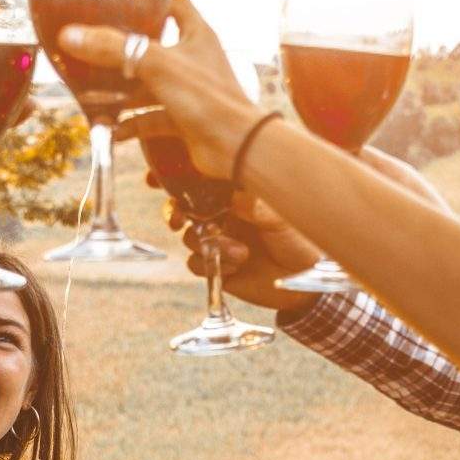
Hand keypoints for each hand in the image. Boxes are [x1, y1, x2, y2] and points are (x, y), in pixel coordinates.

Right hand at [56, 0, 260, 176]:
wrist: (236, 147)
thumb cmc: (206, 97)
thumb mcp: (156, 65)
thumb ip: (113, 49)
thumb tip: (70, 36)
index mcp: (196, 35)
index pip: (176, 5)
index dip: (152, 0)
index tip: (124, 2)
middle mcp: (194, 60)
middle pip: (153, 47)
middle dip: (122, 52)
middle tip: (92, 50)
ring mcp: (189, 91)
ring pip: (148, 86)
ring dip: (121, 93)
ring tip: (90, 94)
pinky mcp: (185, 120)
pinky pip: (152, 118)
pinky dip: (131, 123)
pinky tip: (109, 129)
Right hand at [169, 194, 319, 311]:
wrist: (304, 280)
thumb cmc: (299, 239)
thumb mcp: (280, 218)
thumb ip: (256, 207)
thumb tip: (232, 198)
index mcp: (233, 196)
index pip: (198, 182)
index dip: (174, 179)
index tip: (156, 180)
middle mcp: (221, 216)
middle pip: (181, 209)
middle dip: (173, 213)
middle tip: (180, 219)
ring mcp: (217, 241)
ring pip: (187, 238)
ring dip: (206, 244)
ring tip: (238, 251)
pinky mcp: (216, 267)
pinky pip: (195, 264)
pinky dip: (211, 264)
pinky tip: (237, 264)